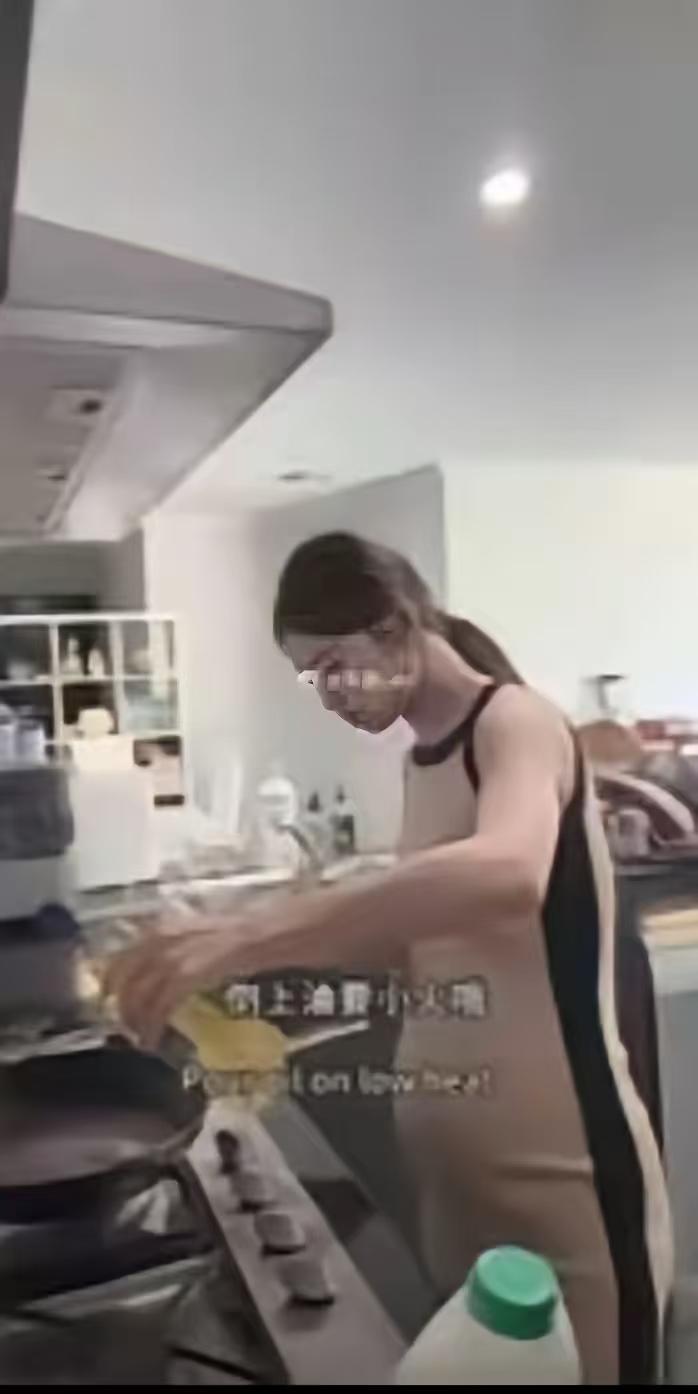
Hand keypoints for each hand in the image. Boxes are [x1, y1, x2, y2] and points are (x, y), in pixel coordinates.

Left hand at [104, 915, 252, 1048]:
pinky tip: (153, 1038)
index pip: (123, 956)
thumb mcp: (198, 934)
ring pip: (140, 993)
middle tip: (124, 1026)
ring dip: (135, 1019)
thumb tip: (161, 970)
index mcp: (163, 928)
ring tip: (139, 1038)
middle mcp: (162, 939)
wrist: (267, 931)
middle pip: (126, 977)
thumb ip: (177, 947)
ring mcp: (174, 956)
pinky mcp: (189, 974)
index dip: (110, 979)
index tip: (106, 997)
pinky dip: (153, 1023)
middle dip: (122, 1005)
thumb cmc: (241, 932)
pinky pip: (161, 1003)